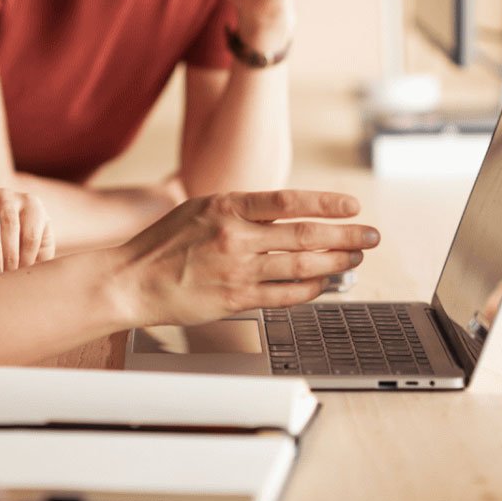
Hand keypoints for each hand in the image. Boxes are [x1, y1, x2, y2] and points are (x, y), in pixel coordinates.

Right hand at [115, 189, 379, 324]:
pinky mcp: (237, 299)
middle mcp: (234, 236)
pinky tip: (323, 284)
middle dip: (346, 236)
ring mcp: (237, 269)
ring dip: (337, 263)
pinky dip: (312, 289)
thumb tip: (286, 212)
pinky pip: (287, 295)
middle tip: (369, 236)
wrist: (132, 280)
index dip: (326, 203)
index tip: (352, 206)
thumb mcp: (198, 210)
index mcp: (225, 207)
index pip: (288, 201)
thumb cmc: (163, 245)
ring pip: (303, 266)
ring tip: (353, 259)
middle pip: (306, 235)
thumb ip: (239, 210)